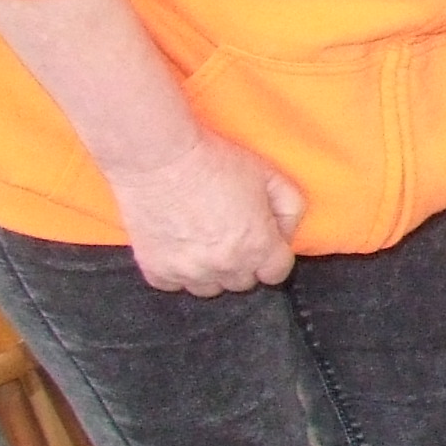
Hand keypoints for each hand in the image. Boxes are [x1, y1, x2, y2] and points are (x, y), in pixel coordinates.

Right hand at [108, 131, 302, 294]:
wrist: (159, 157)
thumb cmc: (215, 161)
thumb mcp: (271, 177)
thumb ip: (290, 210)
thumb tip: (284, 235)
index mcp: (257, 248)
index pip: (276, 273)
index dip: (271, 256)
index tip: (261, 241)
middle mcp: (224, 268)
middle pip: (242, 282)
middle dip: (243, 263)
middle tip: (230, 235)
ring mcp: (188, 272)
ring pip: (208, 288)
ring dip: (210, 271)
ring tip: (202, 243)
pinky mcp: (155, 269)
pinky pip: (173, 284)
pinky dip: (176, 272)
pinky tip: (177, 248)